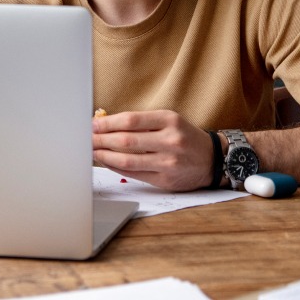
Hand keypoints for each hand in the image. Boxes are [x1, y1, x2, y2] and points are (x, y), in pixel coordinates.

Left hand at [92, 110, 214, 191]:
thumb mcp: (170, 121)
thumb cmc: (185, 137)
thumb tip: (107, 125)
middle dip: (102, 140)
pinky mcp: (165, 180)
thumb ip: (142, 123)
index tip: (93, 125)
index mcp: (170, 120)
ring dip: (105, 156)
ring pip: (128, 160)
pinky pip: (134, 174)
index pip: (131, 120)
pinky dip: (117, 168)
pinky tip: (107, 162)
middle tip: (87, 139)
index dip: (108, 123)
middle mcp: (170, 140)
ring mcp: (168, 162)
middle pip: (127, 141)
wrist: (212, 159)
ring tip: (93, 152)